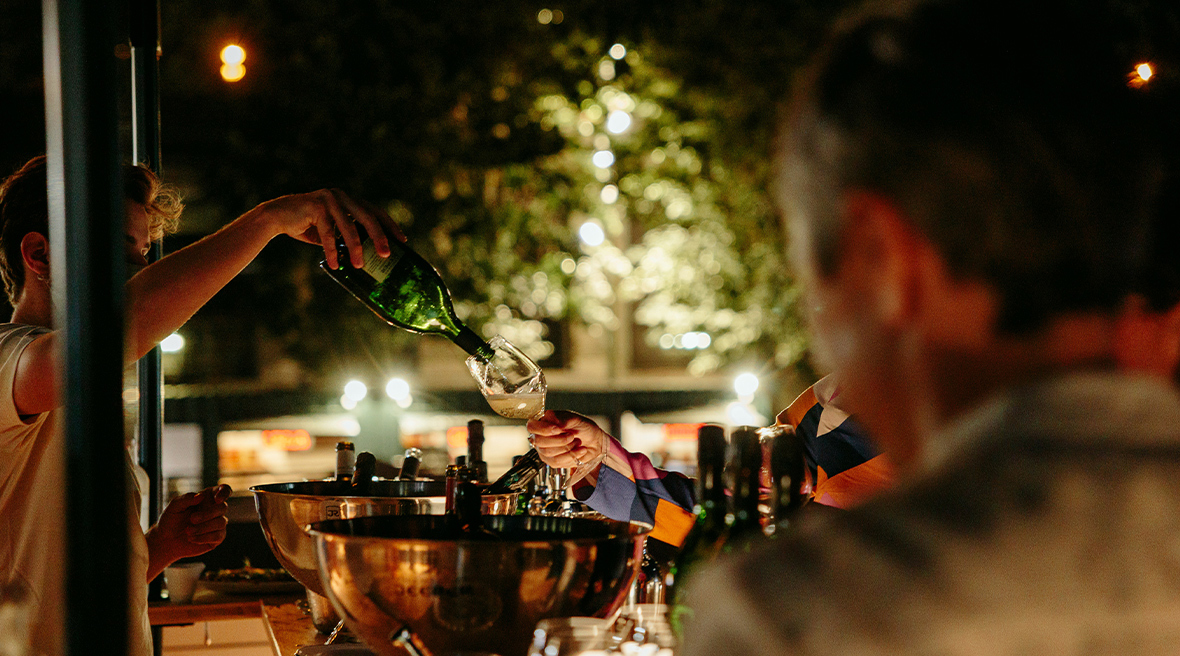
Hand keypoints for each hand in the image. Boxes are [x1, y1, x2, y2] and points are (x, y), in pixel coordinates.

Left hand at [146, 484, 231, 578]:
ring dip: (203, 527)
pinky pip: (218, 536)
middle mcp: (215, 509)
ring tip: (188, 531)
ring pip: (221, 522)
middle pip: (223, 507)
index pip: (224, 490)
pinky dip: (203, 537)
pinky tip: (192, 538)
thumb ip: (186, 498)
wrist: (167, 542)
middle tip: (192, 519)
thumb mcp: (174, 507)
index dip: (225, 492)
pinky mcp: (217, 538)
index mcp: (207, 498)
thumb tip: (201, 496)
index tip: (217, 499)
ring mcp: (218, 524)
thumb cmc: (171, 521)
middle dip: (208, 514)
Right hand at [248, 189, 405, 269]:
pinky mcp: (315, 206)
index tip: (402, 240)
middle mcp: (340, 196)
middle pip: (367, 216)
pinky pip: (328, 233)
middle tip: (386, 254)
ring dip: (355, 248)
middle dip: (379, 236)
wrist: (275, 217)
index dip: (389, 225)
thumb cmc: (305, 225)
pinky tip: (336, 264)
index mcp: (347, 200)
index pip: (374, 211)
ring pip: (348, 226)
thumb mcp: (331, 230)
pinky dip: (332, 251)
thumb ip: (346, 235)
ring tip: (359, 265)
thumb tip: (366, 255)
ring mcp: (328, 199)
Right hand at [526, 410, 608, 470]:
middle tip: (572, 436)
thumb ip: (564, 419)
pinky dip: (572, 455)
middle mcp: (541, 436)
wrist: (593, 441)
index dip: (543, 429)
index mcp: (544, 422)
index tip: (557, 429)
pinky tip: (580, 450)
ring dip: (567, 448)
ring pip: (548, 452)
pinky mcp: (552, 461)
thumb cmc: (582, 427)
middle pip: (539, 441)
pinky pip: (557, 462)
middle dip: (559, 440)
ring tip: (577, 442)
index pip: (532, 426)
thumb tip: (555, 423)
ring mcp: (545, 450)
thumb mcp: (576, 419)